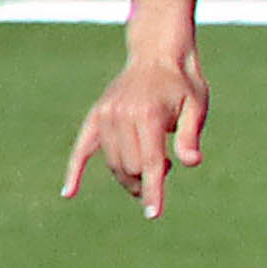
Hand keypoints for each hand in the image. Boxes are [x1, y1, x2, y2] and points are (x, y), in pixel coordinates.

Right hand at [63, 50, 208, 217]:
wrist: (158, 54)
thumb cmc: (184, 83)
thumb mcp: (197, 106)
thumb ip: (191, 135)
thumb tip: (190, 163)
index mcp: (149, 115)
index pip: (150, 162)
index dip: (154, 190)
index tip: (153, 214)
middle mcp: (122, 116)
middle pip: (130, 167)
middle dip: (147, 179)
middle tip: (166, 169)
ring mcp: (105, 116)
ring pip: (113, 162)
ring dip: (130, 174)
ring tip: (154, 166)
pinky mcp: (96, 116)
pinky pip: (82, 149)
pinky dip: (75, 171)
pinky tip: (69, 193)